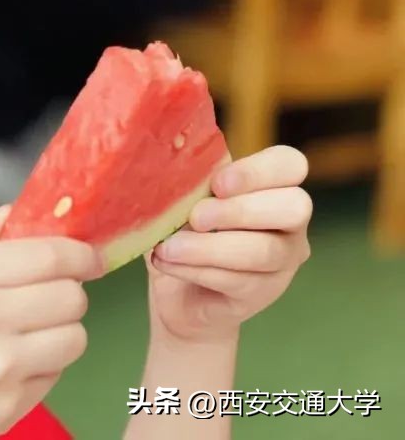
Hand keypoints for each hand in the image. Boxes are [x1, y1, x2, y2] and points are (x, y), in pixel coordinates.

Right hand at [0, 206, 101, 439]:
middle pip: (71, 295)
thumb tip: (10, 214)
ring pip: (74, 337)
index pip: (48, 255)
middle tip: (48, 295)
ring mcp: (1, 367)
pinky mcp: (9, 407)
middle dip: (68, 290)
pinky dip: (44, 366)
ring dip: (61, 330)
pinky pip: (56, 376)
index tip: (86, 256)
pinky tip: (10, 363)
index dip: (78, 253)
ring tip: (29, 332)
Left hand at [147, 146, 312, 343]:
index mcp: (273, 186)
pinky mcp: (263, 294)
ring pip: (263, 251)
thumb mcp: (182, 197)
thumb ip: (187, 178)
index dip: (258, 170)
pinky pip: (238, 281)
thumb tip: (167, 163)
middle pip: (294, 208)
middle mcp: (289, 223)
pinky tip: (165, 262)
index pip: (291, 165)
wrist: (175, 289)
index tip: (217, 183)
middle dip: (240, 210)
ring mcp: (283, 262)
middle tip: (195, 217)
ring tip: (167, 246)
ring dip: (208, 247)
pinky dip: (196, 269)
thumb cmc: (181, 229)